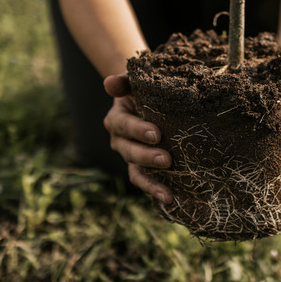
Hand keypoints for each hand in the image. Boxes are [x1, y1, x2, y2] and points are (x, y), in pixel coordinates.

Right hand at [103, 74, 173, 203]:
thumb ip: (123, 81)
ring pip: (136, 172)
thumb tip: (109, 84)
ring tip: (167, 193)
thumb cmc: (145, 89)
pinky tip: (171, 199)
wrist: (151, 101)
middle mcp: (120, 140)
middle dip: (147, 157)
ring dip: (151, 183)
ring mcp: (131, 157)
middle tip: (167, 160)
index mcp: (117, 119)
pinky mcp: (143, 168)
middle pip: (129, 151)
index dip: (138, 130)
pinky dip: (156, 191)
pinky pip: (146, 182)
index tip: (157, 134)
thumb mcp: (135, 81)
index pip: (124, 125)